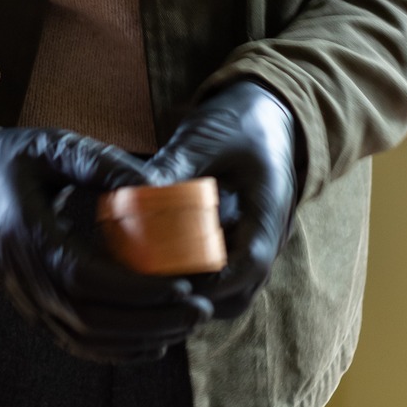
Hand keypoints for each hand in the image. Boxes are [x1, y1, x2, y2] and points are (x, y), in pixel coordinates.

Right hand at [0, 127, 212, 362]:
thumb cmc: (12, 160)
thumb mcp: (52, 145)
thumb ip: (100, 163)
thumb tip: (158, 185)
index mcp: (26, 234)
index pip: (84, 278)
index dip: (136, 289)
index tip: (183, 285)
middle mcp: (23, 277)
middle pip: (89, 320)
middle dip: (151, 321)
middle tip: (200, 309)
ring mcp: (26, 299)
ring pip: (84, 339)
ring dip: (140, 340)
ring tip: (186, 323)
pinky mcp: (34, 310)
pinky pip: (75, 343)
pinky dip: (117, 350)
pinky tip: (155, 341)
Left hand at [143, 80, 298, 319]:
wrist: (266, 109)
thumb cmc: (237, 119)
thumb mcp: (203, 137)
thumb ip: (174, 168)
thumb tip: (134, 195)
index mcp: (269, 207)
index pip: (250, 263)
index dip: (211, 281)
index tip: (168, 282)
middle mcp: (272, 233)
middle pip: (243, 290)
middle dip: (199, 296)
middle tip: (151, 287)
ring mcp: (261, 239)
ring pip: (235, 288)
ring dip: (198, 290)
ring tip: (153, 278)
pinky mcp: (246, 239)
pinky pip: (227, 273)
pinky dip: (199, 277)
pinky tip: (164, 265)